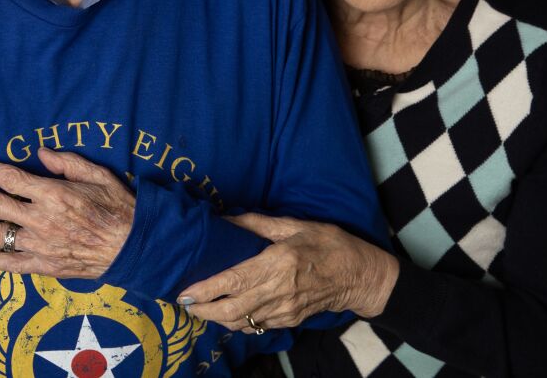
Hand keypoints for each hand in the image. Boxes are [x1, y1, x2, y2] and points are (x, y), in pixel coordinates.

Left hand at [0, 148, 134, 277]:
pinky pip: (13, 265)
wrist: (134, 247)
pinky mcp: (45, 266)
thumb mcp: (98, 175)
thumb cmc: (118, 208)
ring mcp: (41, 246)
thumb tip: (40, 153)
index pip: (11, 180)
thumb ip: (67, 163)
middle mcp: (42, 220)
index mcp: (54, 194)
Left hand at [176, 213, 398, 332]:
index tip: (185, 292)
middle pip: (232, 310)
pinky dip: (237, 323)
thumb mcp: (294, 225)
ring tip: (199, 307)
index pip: (233, 282)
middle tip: (184, 303)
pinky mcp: (290, 320)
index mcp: (278, 264)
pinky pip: (257, 326)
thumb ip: (256, 224)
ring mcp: (285, 310)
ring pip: (242, 323)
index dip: (206, 290)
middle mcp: (279, 291)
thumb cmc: (329, 244)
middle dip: (203, 311)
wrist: (361, 276)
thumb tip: (225, 219)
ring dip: (217, 319)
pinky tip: (226, 313)